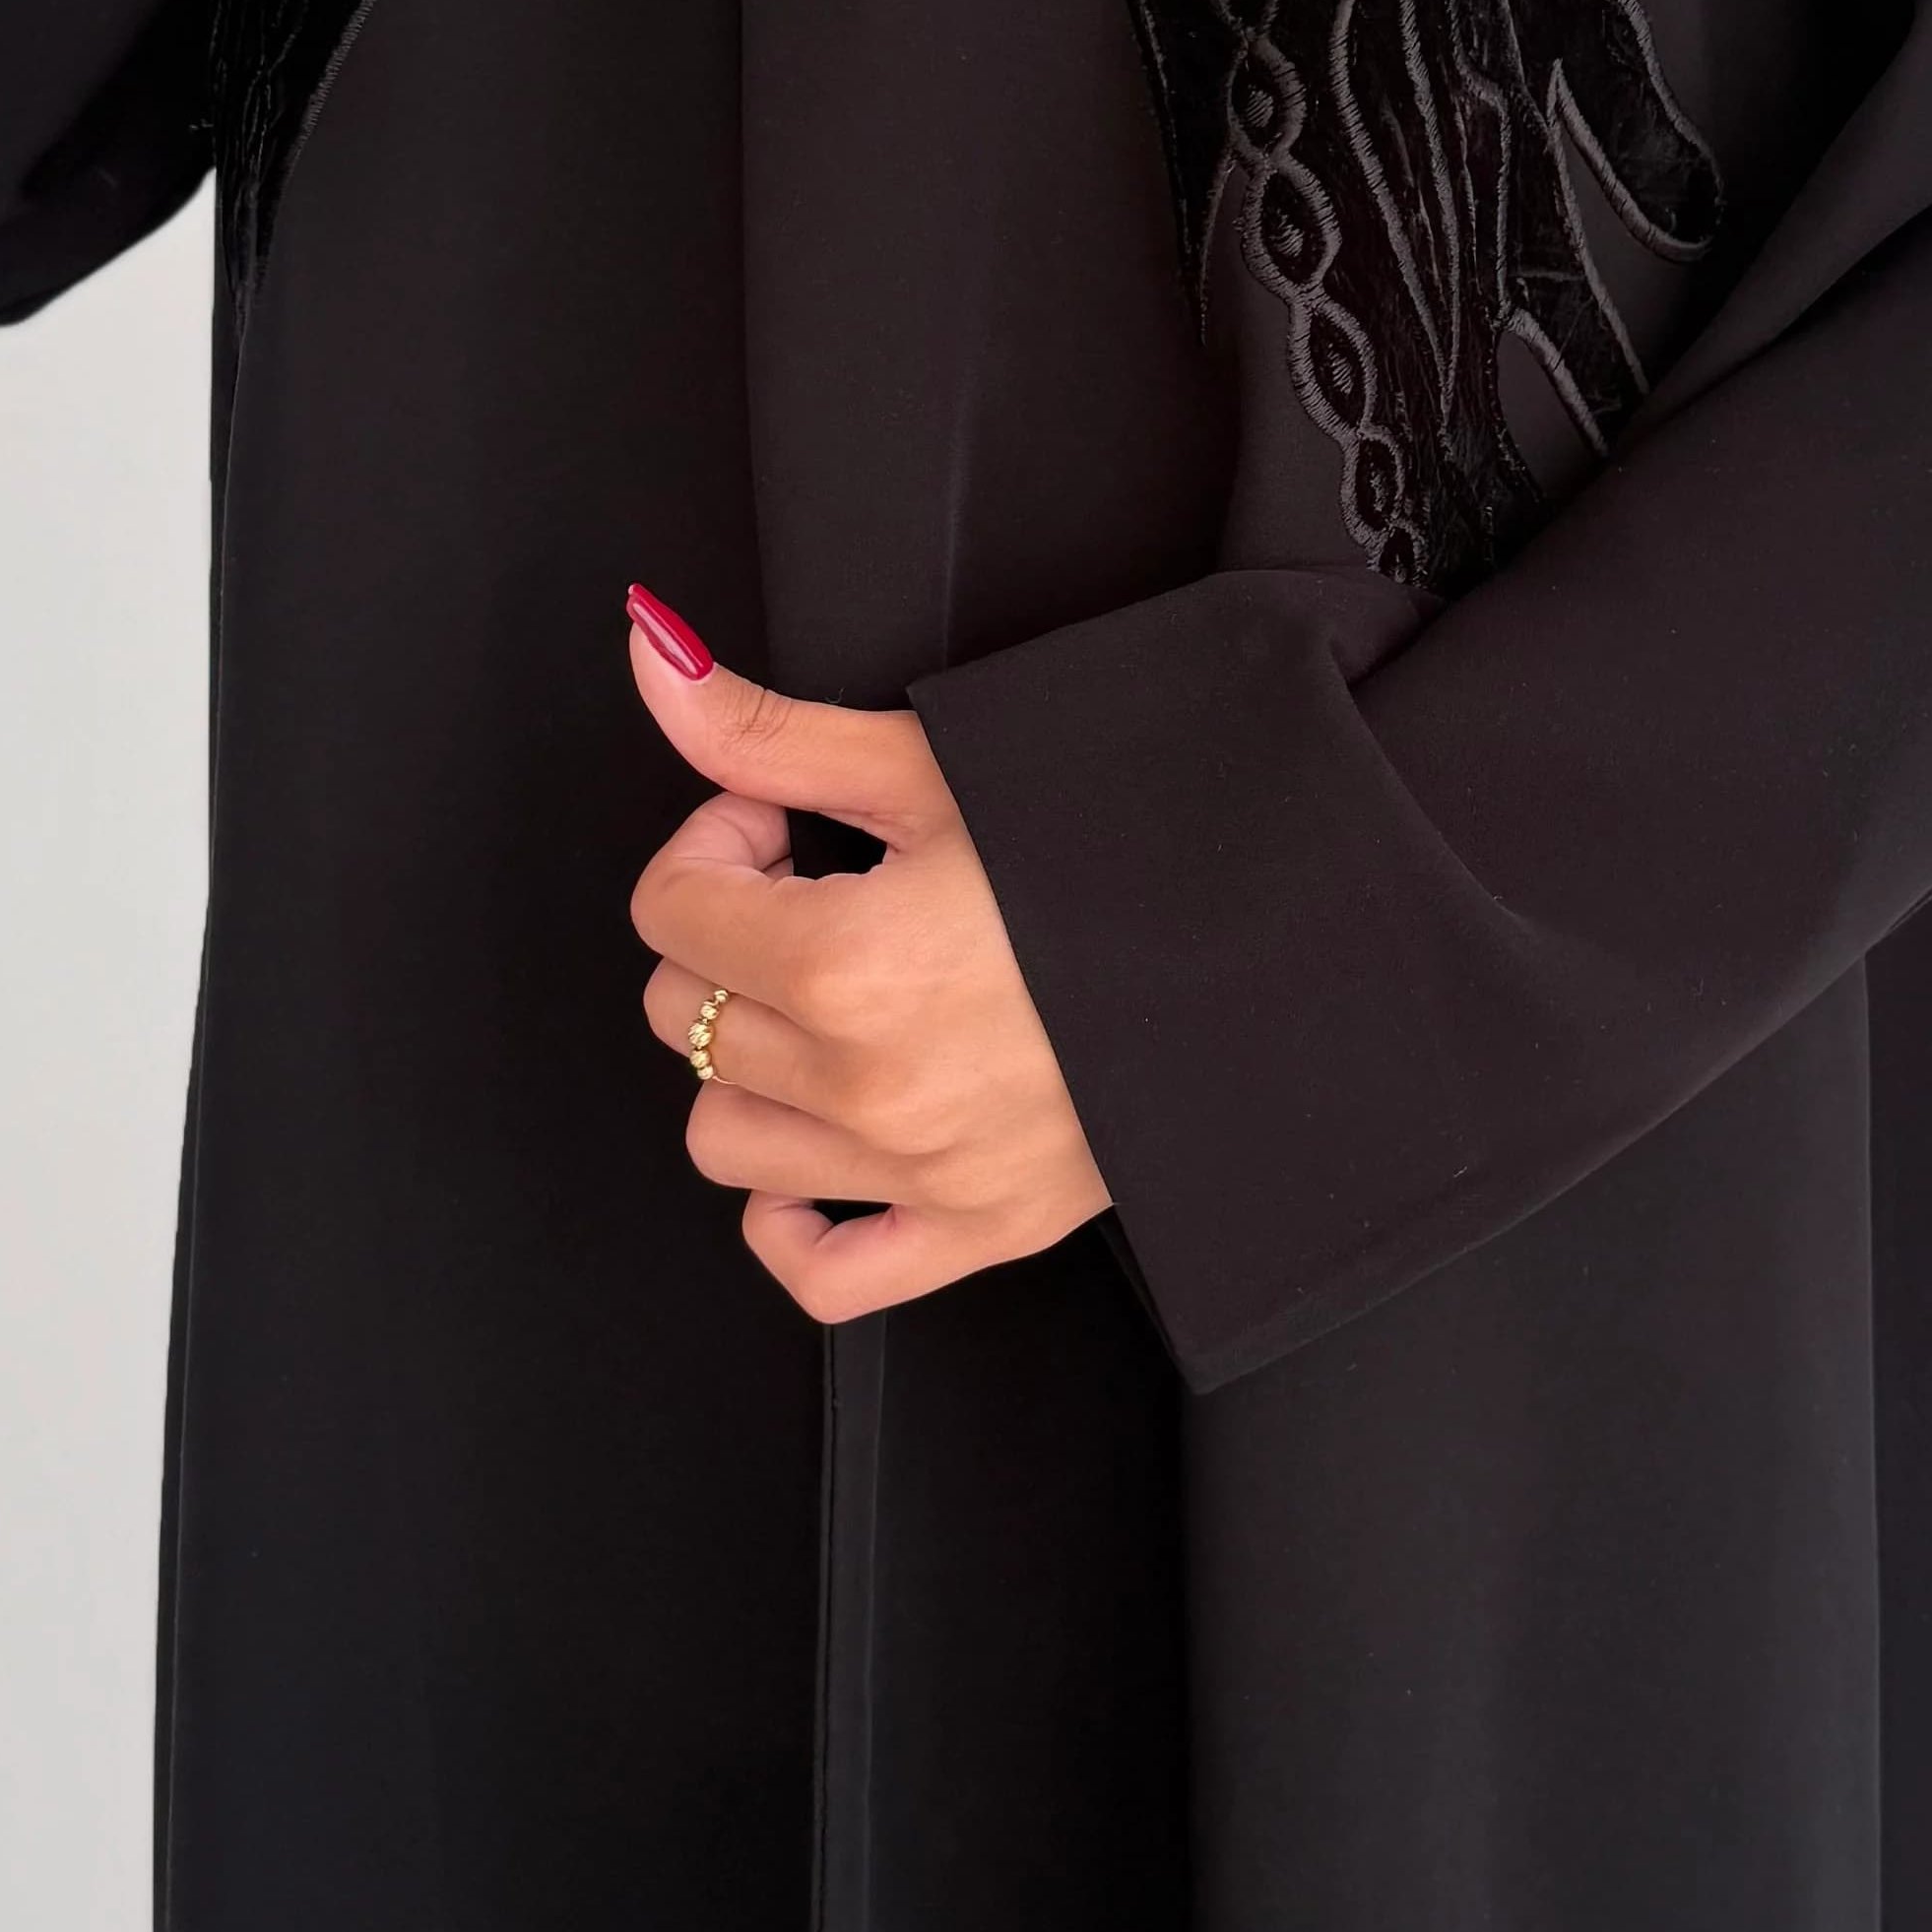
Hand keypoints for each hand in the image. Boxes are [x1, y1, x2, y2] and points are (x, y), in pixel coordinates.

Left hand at [621, 588, 1109, 1321]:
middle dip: (733, 940)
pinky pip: (822, 1272)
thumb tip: (656, 659)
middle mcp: (869, 1087)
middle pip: (684, 1014)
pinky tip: (824, 1146)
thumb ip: (773, 731)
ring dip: (751, 1064)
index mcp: (847, 965)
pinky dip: (794, 1218)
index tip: (785, 827)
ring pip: (722, 1138)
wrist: (1274, 944)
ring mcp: (921, 1174)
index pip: (670, 908)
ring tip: (833, 1004)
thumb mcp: (939, 767)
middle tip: (824, 894)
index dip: (716, 844)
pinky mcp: (980, 1230)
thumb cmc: (1124, 848)